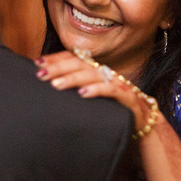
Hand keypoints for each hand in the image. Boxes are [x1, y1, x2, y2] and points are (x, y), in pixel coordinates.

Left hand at [35, 50, 152, 130]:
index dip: (56, 59)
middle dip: (58, 67)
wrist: (144, 123)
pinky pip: (111, 90)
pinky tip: (82, 94)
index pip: (73, 58)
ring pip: (92, 74)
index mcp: (95, 71)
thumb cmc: (113, 110)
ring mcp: (116, 83)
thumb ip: (75, 90)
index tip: (37, 63)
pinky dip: (96, 90)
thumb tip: (49, 88)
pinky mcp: (127, 96)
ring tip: (55, 84)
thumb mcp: (91, 98)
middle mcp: (105, 73)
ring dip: (72, 78)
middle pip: (79, 63)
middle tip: (40, 74)